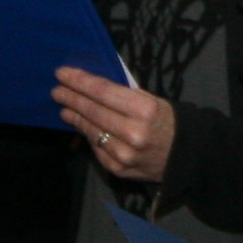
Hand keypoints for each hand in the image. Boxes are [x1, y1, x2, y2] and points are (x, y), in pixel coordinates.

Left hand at [53, 67, 173, 181]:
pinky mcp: (119, 169)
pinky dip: (89, 135)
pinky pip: (97, 148)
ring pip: (92, 131)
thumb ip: (123, 96)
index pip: (103, 92)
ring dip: (75, 117)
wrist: (185, 155)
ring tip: (65, 108)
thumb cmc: (166, 121)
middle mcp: (133, 133)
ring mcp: (124, 154)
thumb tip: (90, 87)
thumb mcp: (151, 101)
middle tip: (57, 90)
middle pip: (93, 111)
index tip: (63, 73)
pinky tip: (83, 126)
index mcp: (144, 110)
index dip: (80, 81)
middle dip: (72, 98)